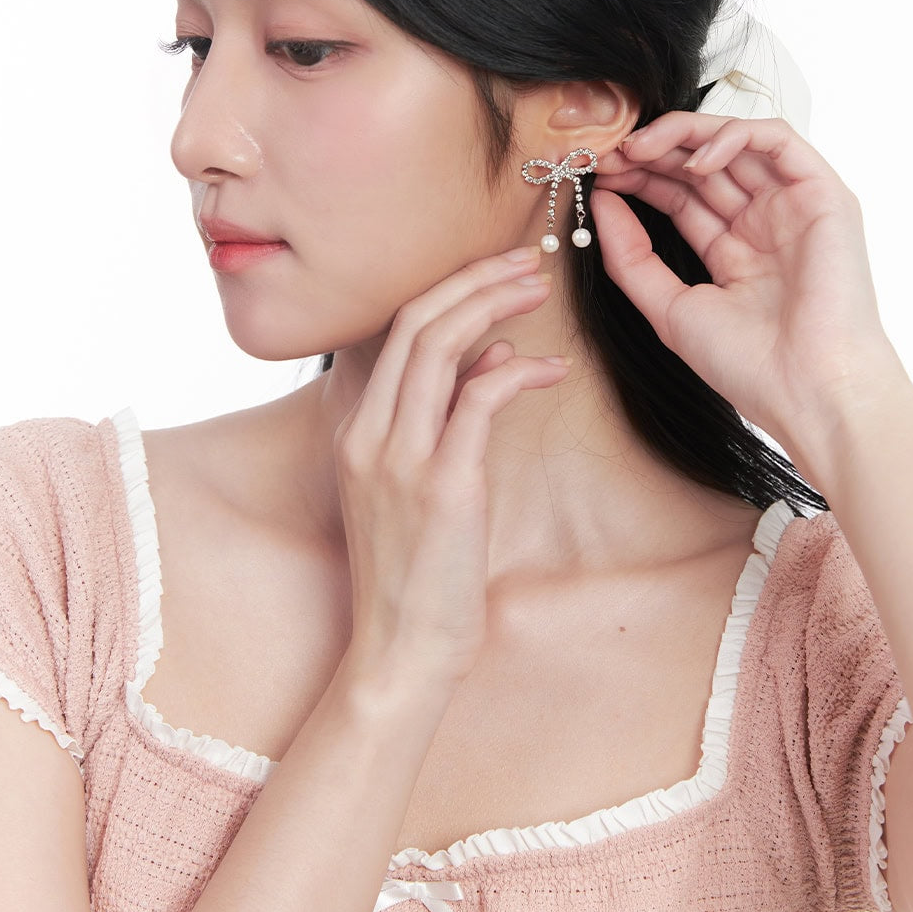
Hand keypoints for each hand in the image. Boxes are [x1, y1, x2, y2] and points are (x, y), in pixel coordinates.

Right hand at [332, 247, 568, 686]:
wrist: (400, 652)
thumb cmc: (418, 574)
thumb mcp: (427, 485)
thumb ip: (451, 415)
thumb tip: (493, 354)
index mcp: (357, 429)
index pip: (398, 330)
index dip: (451, 289)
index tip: (497, 270)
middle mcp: (368, 433)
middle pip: (416, 322)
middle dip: (475, 279)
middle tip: (528, 259)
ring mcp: (398, 458)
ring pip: (439, 346)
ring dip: (494, 305)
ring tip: (540, 288)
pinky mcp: (441, 485)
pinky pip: (479, 399)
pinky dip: (519, 373)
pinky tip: (555, 370)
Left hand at [589, 112, 907, 448]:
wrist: (807, 392)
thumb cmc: (748, 365)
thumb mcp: (669, 308)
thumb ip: (630, 257)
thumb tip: (601, 202)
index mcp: (736, 252)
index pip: (681, 194)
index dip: (639, 177)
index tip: (597, 174)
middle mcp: (766, 224)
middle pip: (703, 165)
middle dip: (652, 152)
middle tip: (608, 152)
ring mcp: (795, 206)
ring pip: (736, 142)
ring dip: (684, 135)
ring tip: (640, 148)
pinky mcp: (824, 194)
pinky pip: (777, 140)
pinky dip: (733, 136)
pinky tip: (694, 160)